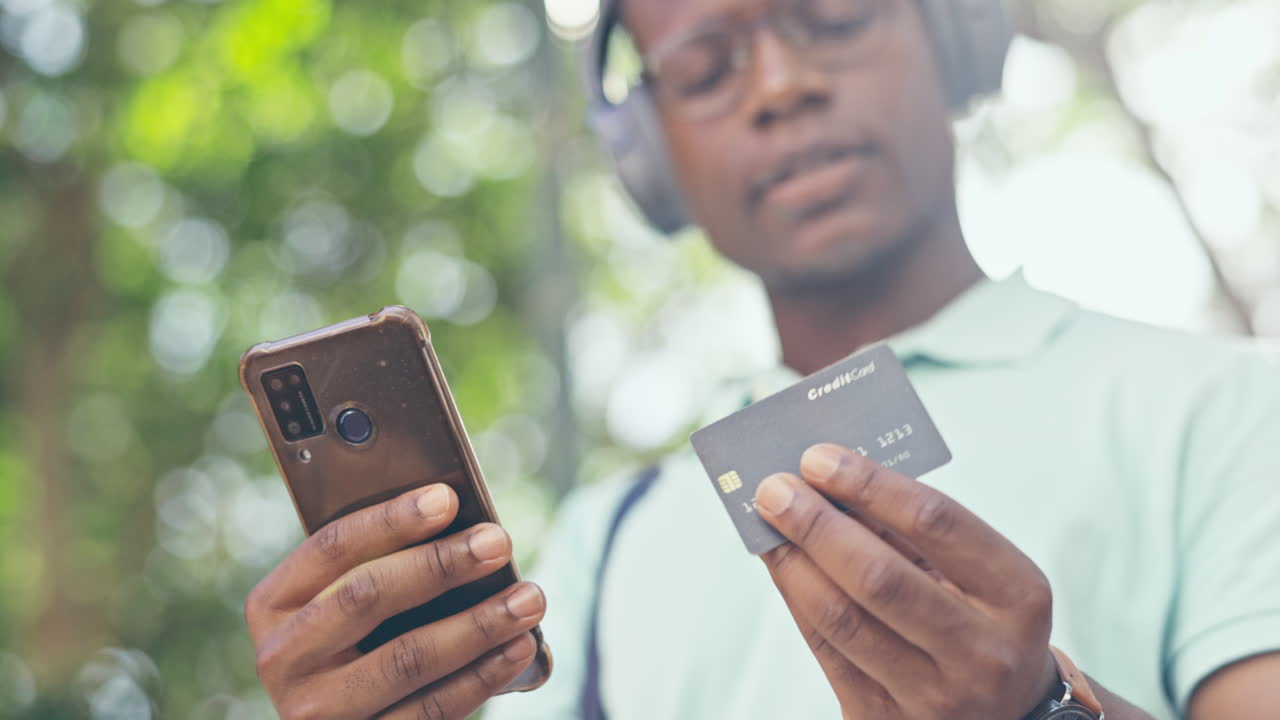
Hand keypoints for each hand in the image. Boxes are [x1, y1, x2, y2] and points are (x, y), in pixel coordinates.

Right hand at [245, 484, 545, 719]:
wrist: (344, 719)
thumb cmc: (360, 639)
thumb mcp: (345, 600)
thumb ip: (381, 564)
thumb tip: (463, 522)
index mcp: (274, 604)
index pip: (330, 547)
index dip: (390, 520)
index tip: (447, 497)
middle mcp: (282, 657)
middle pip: (366, 597)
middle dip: (440, 565)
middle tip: (498, 541)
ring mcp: (316, 710)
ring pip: (406, 658)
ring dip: (478, 623)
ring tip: (529, 597)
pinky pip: (430, 709)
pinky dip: (482, 676)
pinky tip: (518, 648)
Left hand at [755, 444, 1059, 719]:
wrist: (1003, 717)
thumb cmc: (981, 622)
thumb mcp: (978, 576)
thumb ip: (914, 532)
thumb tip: (831, 482)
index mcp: (1017, 595)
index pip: (935, 522)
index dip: (869, 484)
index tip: (818, 458)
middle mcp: (982, 652)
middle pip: (879, 576)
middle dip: (816, 525)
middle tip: (774, 488)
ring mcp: (934, 697)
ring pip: (842, 619)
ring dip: (793, 562)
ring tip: (767, 522)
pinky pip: (826, 651)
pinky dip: (796, 598)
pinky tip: (781, 564)